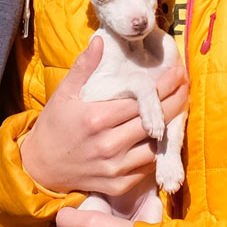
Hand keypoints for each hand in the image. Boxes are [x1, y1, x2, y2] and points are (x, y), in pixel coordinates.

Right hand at [20, 38, 186, 195]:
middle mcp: (108, 145)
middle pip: (154, 122)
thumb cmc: (54, 124)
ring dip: (169, 129)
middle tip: (186, 87)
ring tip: (179, 109)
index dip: (164, 86)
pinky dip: (156, 152)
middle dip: (175, 102)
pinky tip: (161, 136)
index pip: (141, 100)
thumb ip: (84, 67)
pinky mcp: (118, 186)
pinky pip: (147, 168)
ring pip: (155, 147)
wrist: (41, 166)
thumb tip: (100, 41)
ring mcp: (114, 168)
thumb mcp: (64, 93)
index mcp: (97, 118)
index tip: (178, 73)